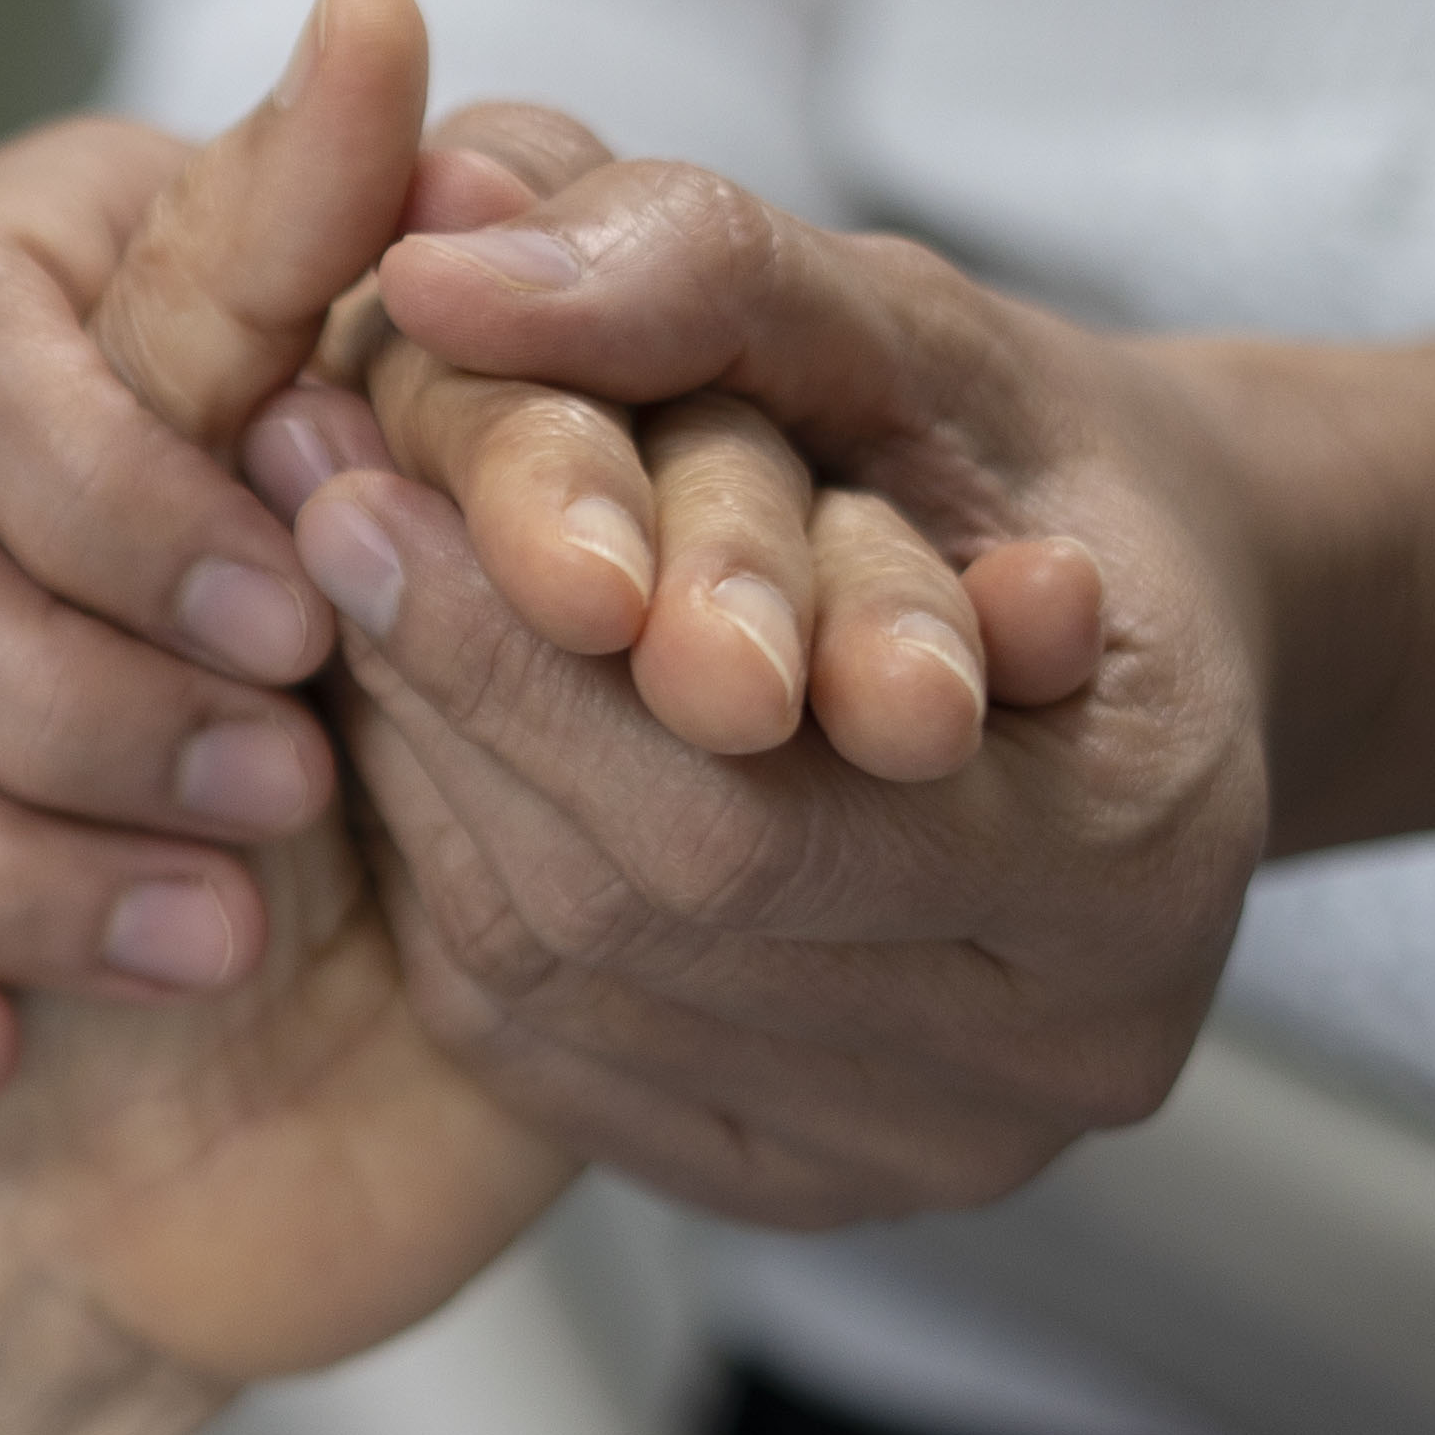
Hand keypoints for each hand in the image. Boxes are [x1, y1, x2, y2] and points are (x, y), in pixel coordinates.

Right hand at [0, 0, 1029, 1112]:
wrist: (419, 992)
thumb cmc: (453, 653)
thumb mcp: (465, 453)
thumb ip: (406, 254)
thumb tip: (373, 10)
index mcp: (20, 319)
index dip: (101, 485)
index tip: (297, 617)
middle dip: (62, 694)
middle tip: (287, 794)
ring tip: (218, 941)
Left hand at [308, 169, 1261, 1222]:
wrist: (1138, 636)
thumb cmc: (1025, 459)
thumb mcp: (901, 319)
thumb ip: (699, 271)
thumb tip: (443, 253)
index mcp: (1140, 859)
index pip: (734, 795)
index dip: (507, 636)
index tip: (342, 450)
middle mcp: (1053, 1055)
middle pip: (639, 904)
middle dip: (446, 691)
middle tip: (295, 497)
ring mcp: (926, 1151)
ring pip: (560, 984)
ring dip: (416, 775)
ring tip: (327, 591)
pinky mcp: (798, 1181)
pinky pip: (542, 1052)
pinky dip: (444, 882)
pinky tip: (403, 737)